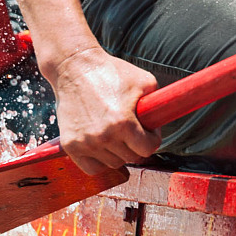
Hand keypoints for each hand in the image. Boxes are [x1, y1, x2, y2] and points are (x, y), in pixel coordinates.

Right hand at [45, 44, 159, 174]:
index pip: (148, 149)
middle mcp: (104, 136)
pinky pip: (92, 168)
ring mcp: (85, 143)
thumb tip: (164, 124)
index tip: (147, 129)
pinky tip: (101, 145)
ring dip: (117, 152)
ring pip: (113, 163)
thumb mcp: (145, 81)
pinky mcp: (70, 145)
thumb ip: (159, 104)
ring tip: (114, 131)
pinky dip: (99, 161)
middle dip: (135, 144)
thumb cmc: (111, 72)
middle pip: (131, 157)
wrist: (74, 68)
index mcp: (124, 123)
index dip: (152, 138)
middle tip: (130, 129)